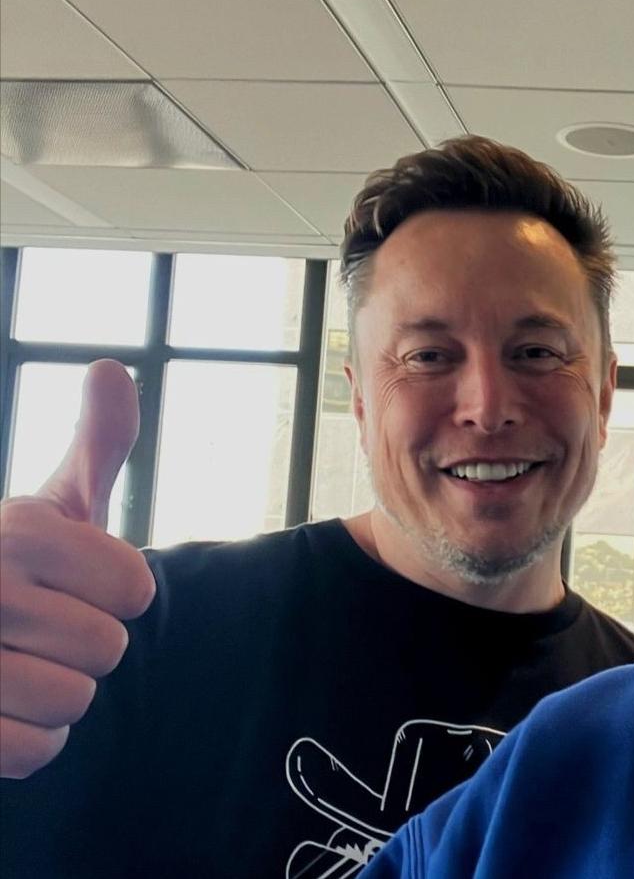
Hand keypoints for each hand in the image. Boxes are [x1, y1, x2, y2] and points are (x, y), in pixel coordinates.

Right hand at [0, 360, 155, 778]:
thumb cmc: (15, 565)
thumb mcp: (54, 502)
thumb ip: (98, 444)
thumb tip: (111, 366)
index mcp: (18, 530)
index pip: (136, 589)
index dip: (118, 592)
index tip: (76, 581)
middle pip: (108, 649)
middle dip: (86, 642)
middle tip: (39, 624)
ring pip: (73, 702)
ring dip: (57, 691)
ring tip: (17, 660)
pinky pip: (36, 750)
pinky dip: (30, 737)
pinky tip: (3, 703)